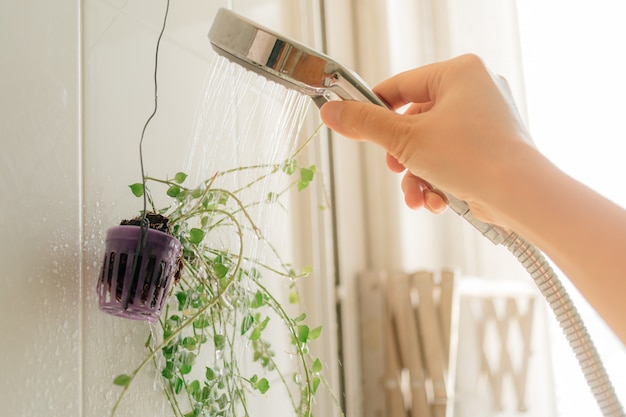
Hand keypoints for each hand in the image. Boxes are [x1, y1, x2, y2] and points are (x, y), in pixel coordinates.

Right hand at [320, 54, 532, 225]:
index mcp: (459, 73)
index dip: (374, 109)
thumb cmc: (473, 157)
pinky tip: (437, 201)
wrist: (520, 196)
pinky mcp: (490, 148)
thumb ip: (365, 124)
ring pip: (431, 146)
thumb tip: (331, 112)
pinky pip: (451, 159)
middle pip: (414, 122)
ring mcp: (486, 121)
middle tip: (394, 167)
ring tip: (416, 196)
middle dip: (401, 156)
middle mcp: (476, 91)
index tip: (354, 126)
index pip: (401, 86)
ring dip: (417, 175)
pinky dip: (438, 181)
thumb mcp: (406, 139)